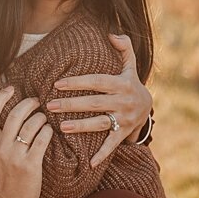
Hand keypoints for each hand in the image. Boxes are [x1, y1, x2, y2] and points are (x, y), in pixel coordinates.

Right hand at [0, 87, 51, 197]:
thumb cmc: (0, 179)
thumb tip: (7, 113)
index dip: (0, 97)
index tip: (10, 88)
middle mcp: (0, 148)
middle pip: (15, 115)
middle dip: (28, 103)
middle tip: (36, 101)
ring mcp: (15, 157)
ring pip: (31, 125)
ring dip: (40, 117)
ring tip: (44, 118)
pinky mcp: (30, 165)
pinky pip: (42, 140)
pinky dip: (48, 131)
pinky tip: (49, 131)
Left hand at [46, 33, 152, 166]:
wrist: (148, 106)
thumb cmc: (130, 82)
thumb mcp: (130, 64)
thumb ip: (124, 47)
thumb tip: (111, 34)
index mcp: (122, 83)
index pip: (96, 81)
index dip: (77, 82)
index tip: (57, 84)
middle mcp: (123, 101)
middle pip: (94, 103)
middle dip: (71, 104)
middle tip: (50, 105)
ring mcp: (124, 119)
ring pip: (100, 123)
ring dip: (81, 126)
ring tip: (61, 127)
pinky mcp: (124, 133)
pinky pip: (112, 144)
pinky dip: (103, 154)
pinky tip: (89, 163)